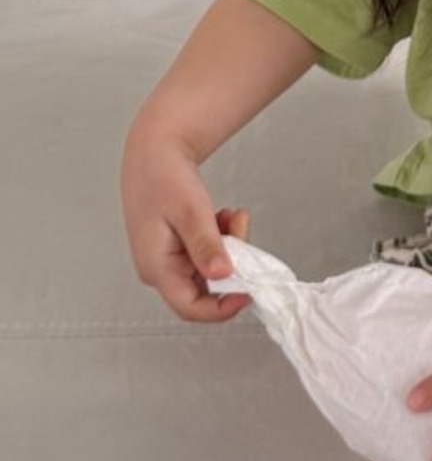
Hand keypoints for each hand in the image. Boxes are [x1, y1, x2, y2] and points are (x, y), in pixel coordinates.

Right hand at [120, 125, 252, 321]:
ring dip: (230, 245)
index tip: (250, 290)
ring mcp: (169, 259)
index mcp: (157, 268)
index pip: (191, 308)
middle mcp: (161, 269)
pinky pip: (209, 254)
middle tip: (241, 230)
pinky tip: (222, 216)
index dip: (223, 307)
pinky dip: (223, 237)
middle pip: (206, 287)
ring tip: (232, 216)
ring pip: (212, 268)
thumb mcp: (190, 211)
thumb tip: (223, 275)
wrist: (153, 152)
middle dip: (233, 263)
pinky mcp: (179, 248)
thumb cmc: (162, 177)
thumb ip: (206, 245)